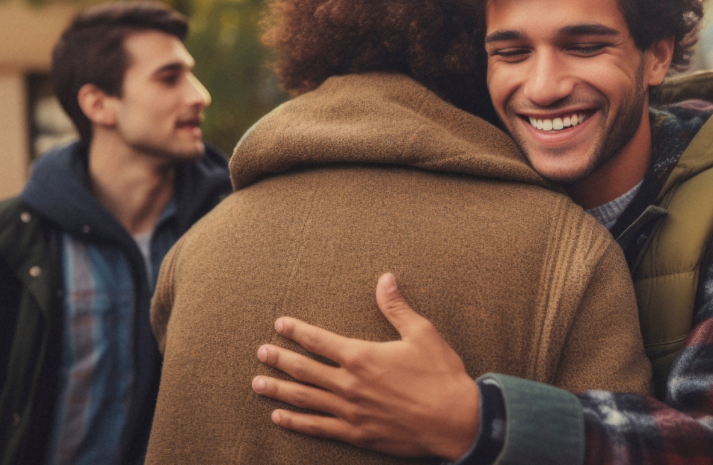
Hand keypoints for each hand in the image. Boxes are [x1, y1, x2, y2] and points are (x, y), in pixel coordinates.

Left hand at [251, 273, 480, 460]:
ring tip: (257, 384)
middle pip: (304, 369)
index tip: (279, 325)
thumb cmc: (441, 375)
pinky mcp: (356, 434)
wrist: (456, 421)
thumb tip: (385, 278)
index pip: (319, 341)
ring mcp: (350, 411)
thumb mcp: (422, 333)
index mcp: (362, 356)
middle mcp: (349, 384)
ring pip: (304, 398)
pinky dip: (295, 422)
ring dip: (278, 390)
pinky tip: (279, 417)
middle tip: (260, 353)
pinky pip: (317, 427)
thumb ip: (397, 307)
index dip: (297, 331)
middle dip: (279, 359)